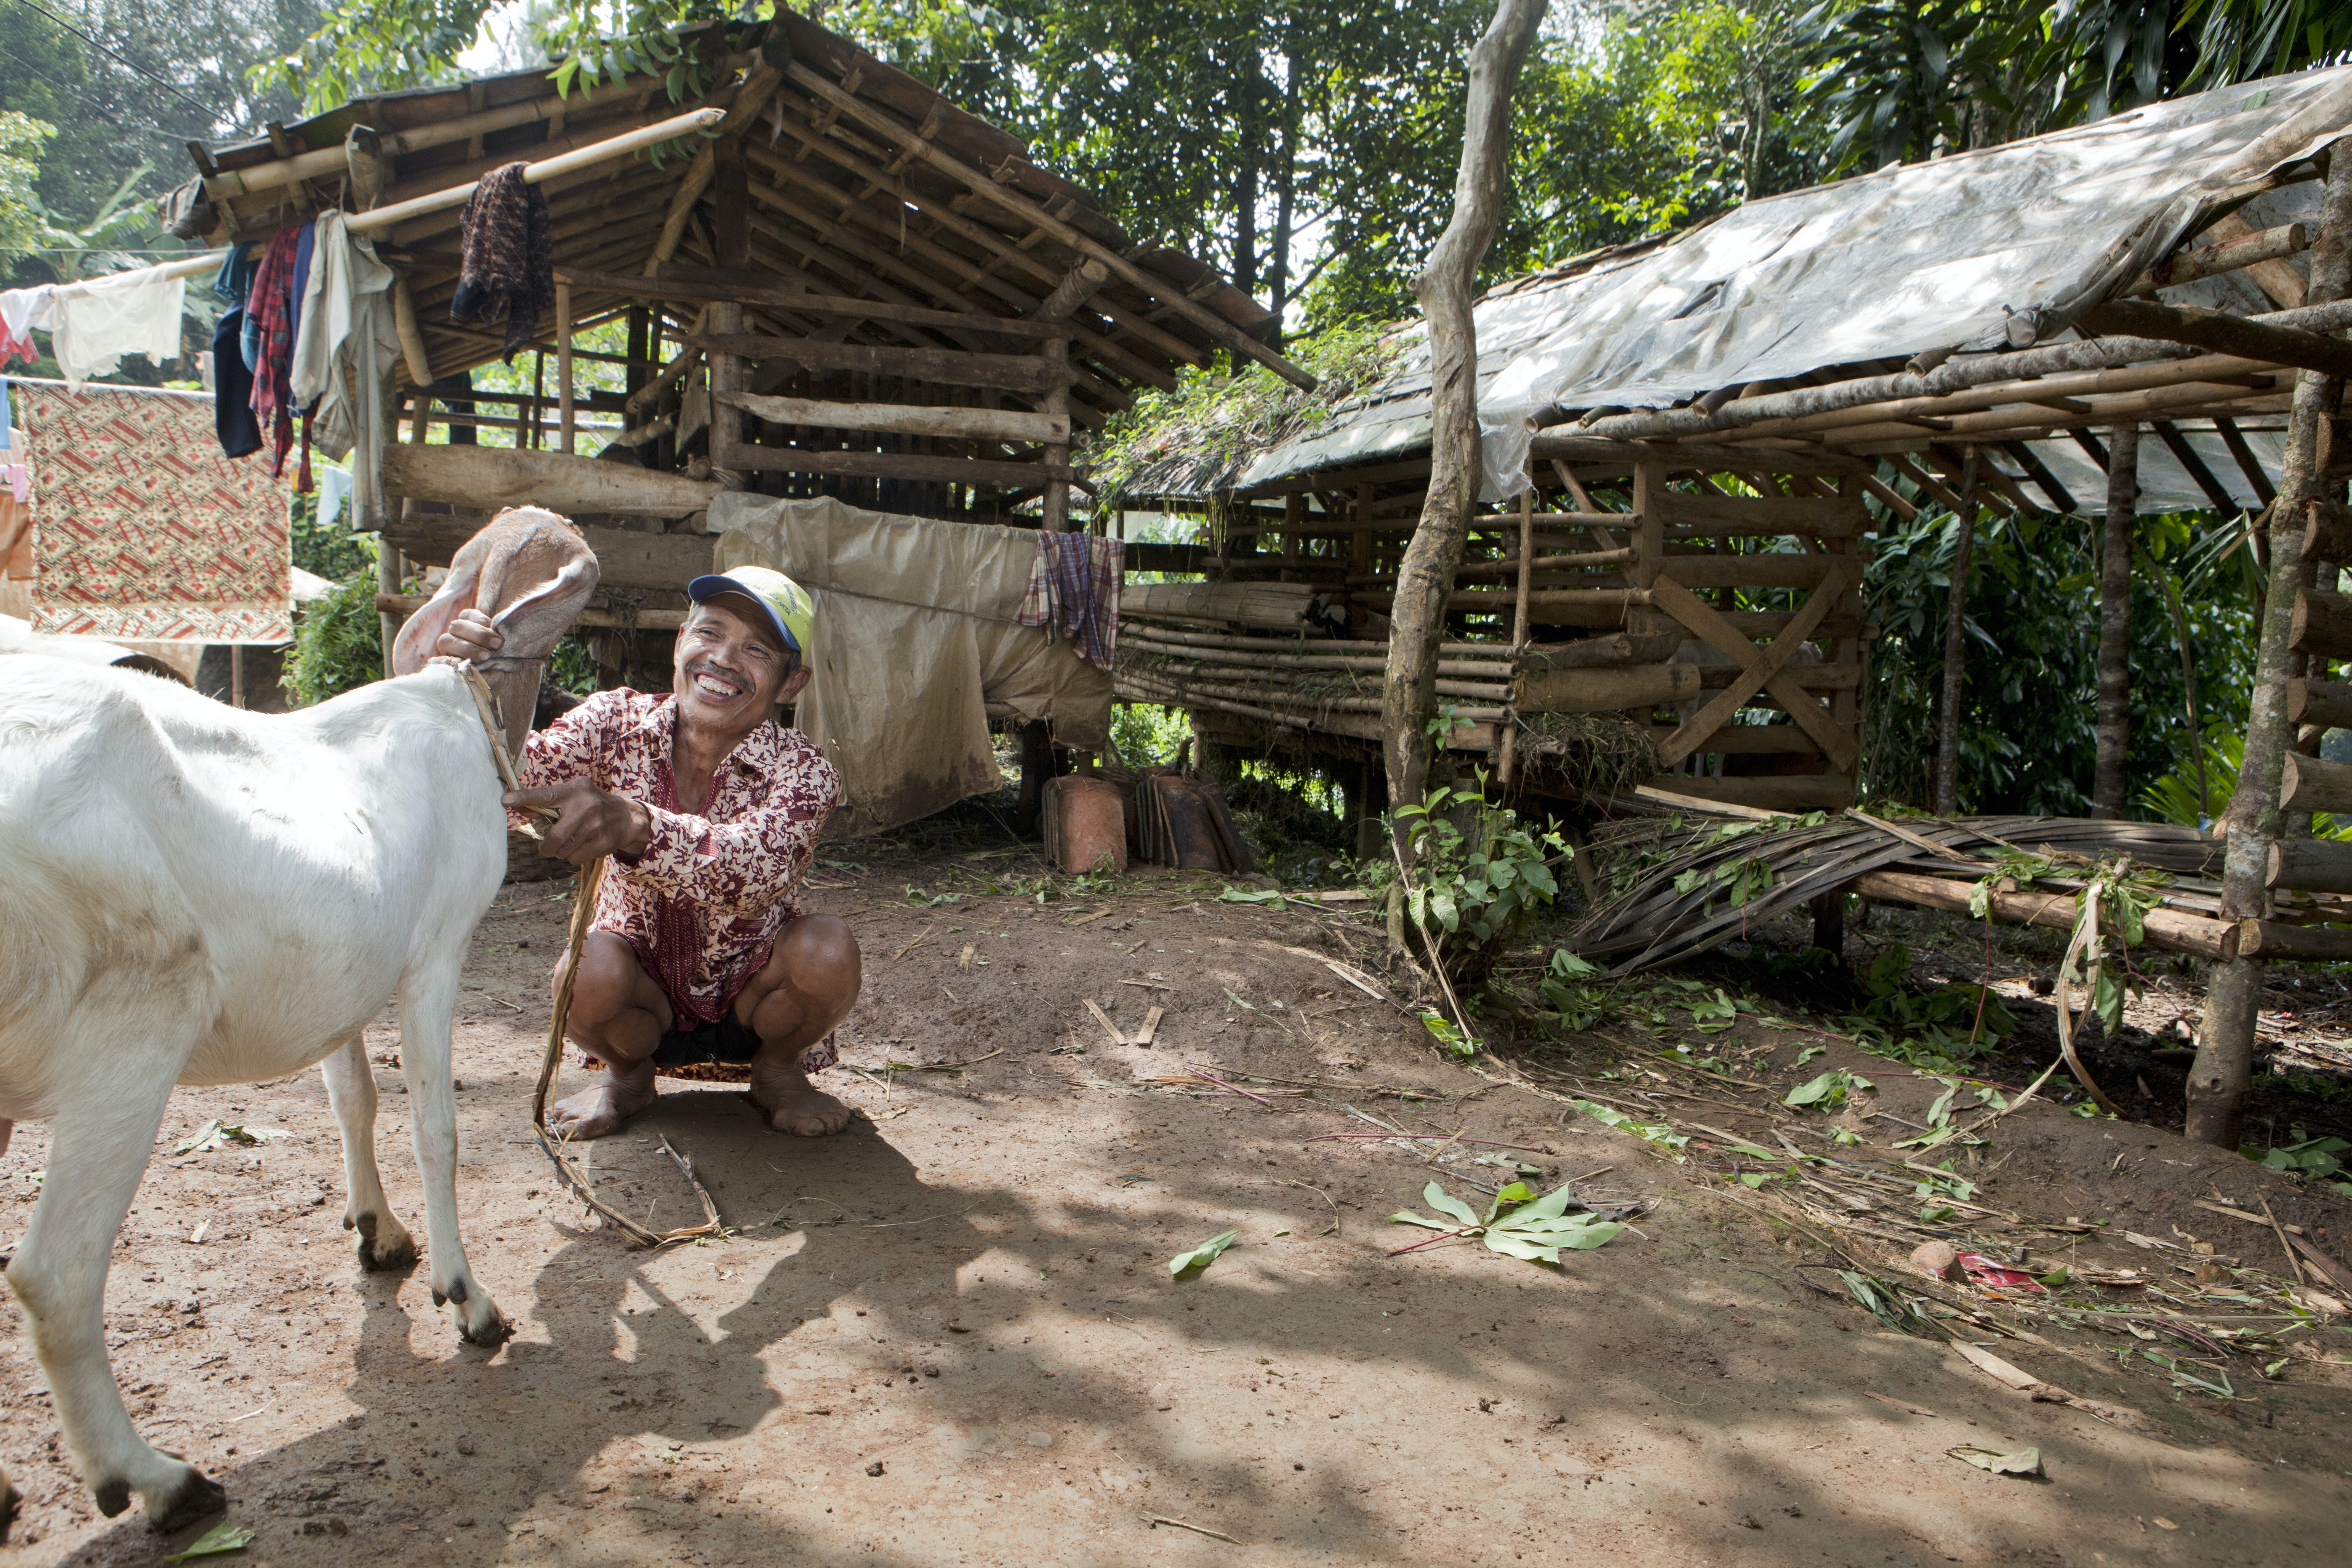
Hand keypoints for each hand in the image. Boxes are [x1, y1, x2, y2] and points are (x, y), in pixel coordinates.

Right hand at [437, 606, 503, 662]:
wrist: (495, 686)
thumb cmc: (501, 661)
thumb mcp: (502, 649)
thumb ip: (498, 639)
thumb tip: (503, 637)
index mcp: (468, 625)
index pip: (468, 615)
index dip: (481, 622)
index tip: (498, 635)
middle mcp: (455, 635)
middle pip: (457, 626)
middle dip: (479, 635)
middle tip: (496, 645)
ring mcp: (446, 650)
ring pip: (445, 641)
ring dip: (466, 648)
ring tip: (485, 657)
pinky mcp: (439, 666)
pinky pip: (434, 662)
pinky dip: (442, 663)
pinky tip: (457, 666)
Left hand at [505, 780, 652, 864]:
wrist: (627, 818)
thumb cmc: (592, 805)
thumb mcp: (573, 796)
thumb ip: (548, 802)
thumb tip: (521, 809)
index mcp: (575, 790)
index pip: (545, 795)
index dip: (524, 798)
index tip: (505, 800)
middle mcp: (586, 806)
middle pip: (553, 836)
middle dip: (546, 846)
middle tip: (546, 847)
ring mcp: (595, 826)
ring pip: (562, 850)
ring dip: (561, 851)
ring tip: (572, 841)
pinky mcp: (602, 843)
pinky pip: (574, 858)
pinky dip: (573, 856)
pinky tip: (583, 846)